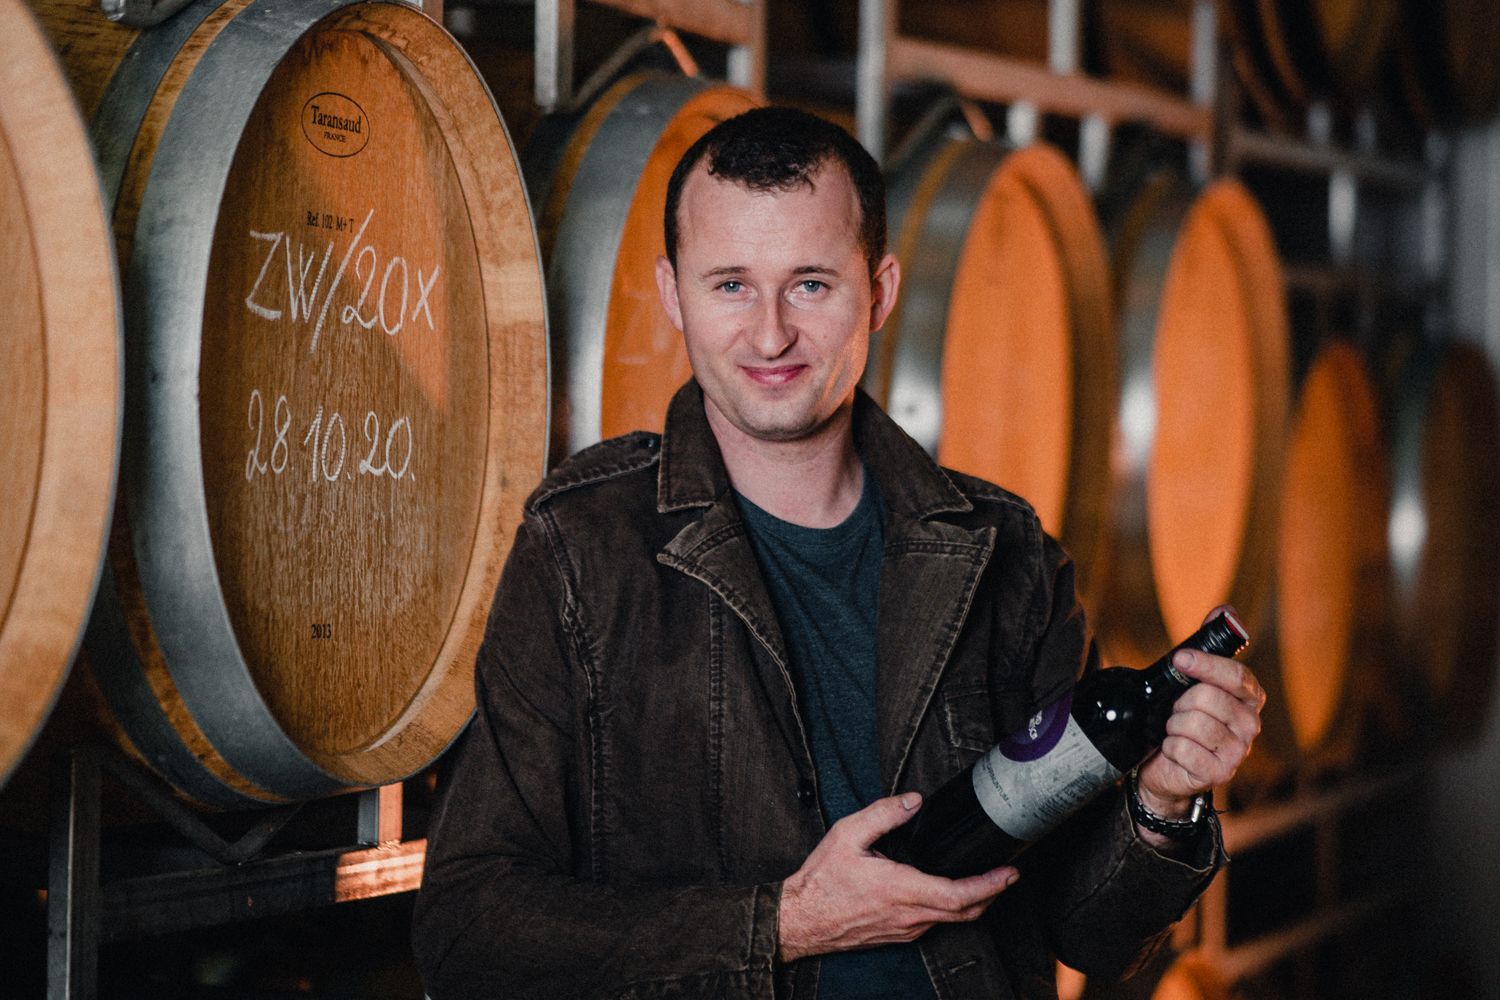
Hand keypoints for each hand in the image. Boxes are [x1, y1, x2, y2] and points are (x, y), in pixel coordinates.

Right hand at [777, 793, 1018, 961]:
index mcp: (901, 890)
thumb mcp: (847, 835)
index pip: (959, 894)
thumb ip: (883, 814)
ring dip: (974, 902)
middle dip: (993, 893)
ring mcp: (906, 930)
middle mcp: (909, 916)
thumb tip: (913, 801)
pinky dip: (952, 909)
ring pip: (952, 920)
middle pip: (966, 912)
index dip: (990, 885)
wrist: (800, 920)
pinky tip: (950, 892)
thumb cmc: (821, 881)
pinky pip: (934, 924)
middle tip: (1009, 875)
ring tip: (986, 881)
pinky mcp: (899, 935)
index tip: (1010, 873)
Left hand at [1135, 606, 1265, 820]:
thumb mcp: (1192, 680)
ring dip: (1172, 725)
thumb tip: (1226, 611)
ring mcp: (1238, 752)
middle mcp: (1251, 724)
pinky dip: (1169, 747)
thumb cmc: (1181, 716)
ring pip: (1193, 723)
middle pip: (1208, 698)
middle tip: (1176, 710)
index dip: (1206, 665)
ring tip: (1174, 730)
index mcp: (1250, 698)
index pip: (1236, 675)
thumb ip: (1209, 644)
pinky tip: (1174, 750)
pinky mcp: (1220, 774)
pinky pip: (1183, 749)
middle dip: (1180, 702)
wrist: (1165, 765)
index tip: (1180, 659)